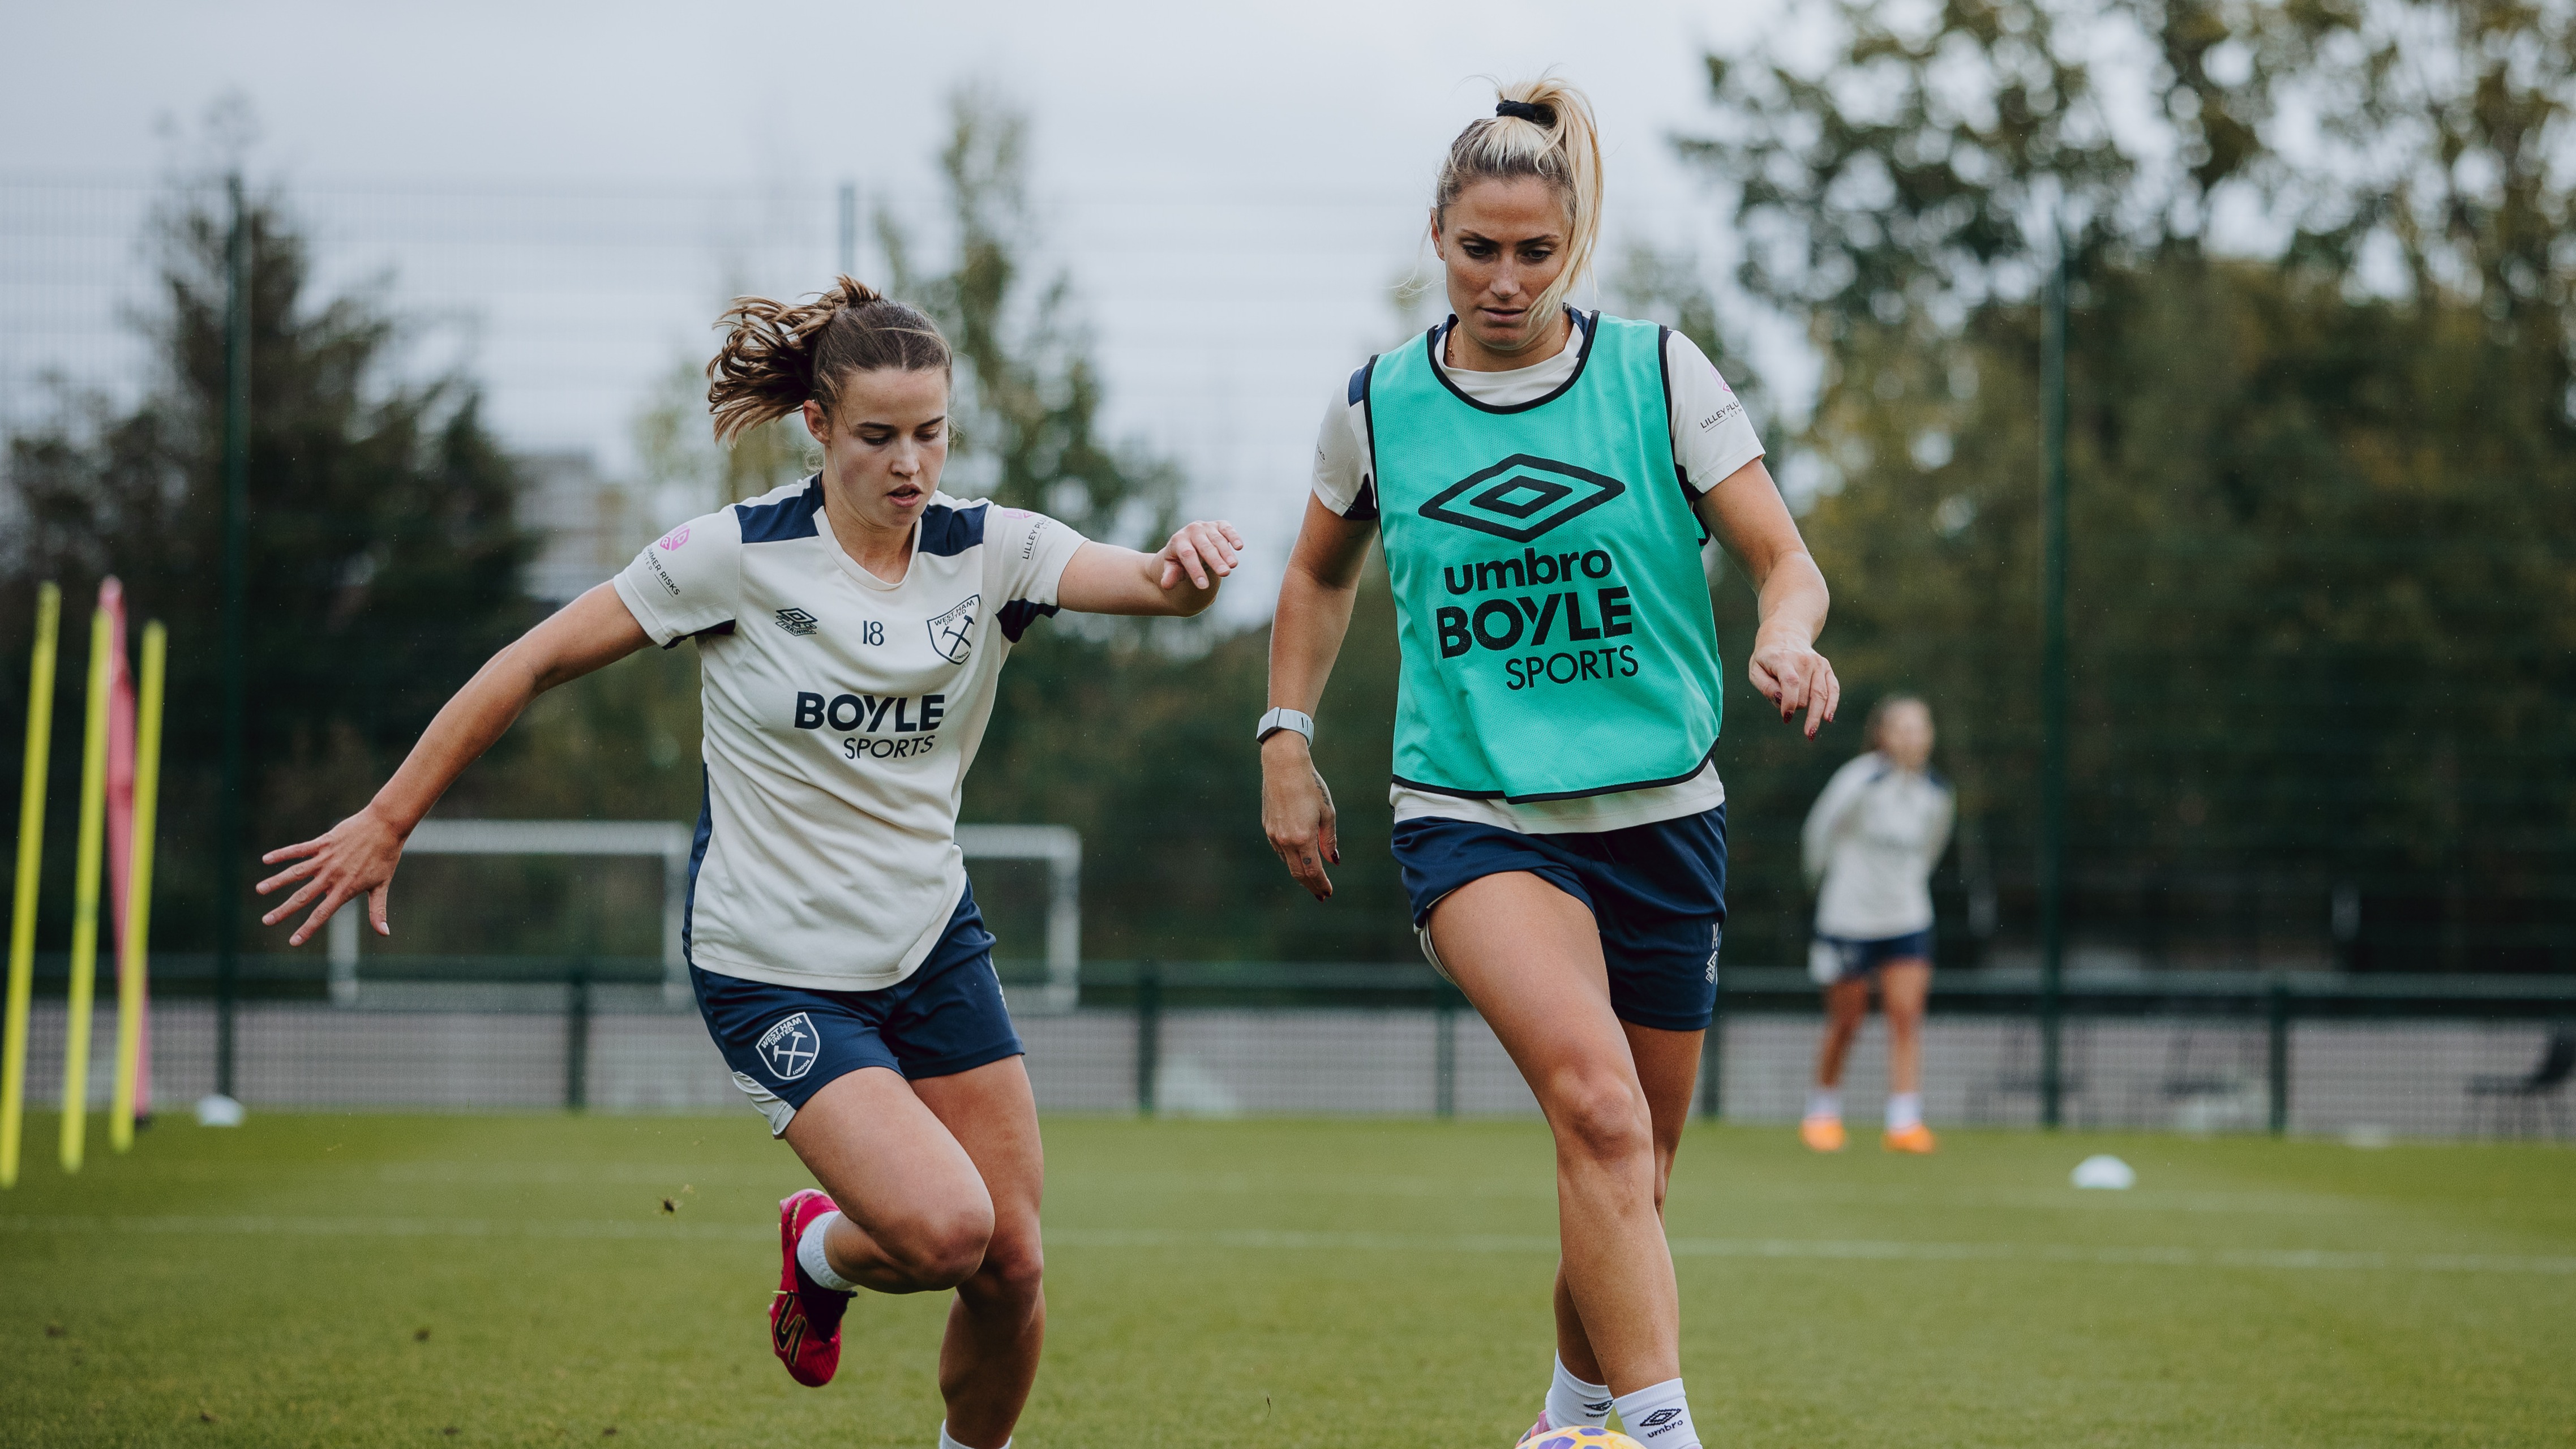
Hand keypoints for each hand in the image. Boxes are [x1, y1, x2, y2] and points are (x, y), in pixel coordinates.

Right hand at [255, 805, 406, 945]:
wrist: (386, 825)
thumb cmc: (386, 856)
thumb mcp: (382, 885)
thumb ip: (378, 910)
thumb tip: (384, 933)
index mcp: (345, 888)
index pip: (322, 913)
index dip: (308, 929)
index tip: (293, 942)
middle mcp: (332, 875)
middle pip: (303, 896)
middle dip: (284, 910)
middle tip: (266, 921)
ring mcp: (326, 858)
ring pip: (296, 872)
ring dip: (277, 881)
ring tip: (260, 889)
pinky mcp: (324, 842)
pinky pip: (299, 849)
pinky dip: (282, 854)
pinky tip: (266, 859)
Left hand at [1153, 520, 1243, 591]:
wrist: (1188, 542)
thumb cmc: (1180, 560)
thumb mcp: (1173, 568)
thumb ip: (1170, 575)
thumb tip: (1165, 585)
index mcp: (1178, 540)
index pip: (1188, 555)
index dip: (1195, 571)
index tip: (1203, 586)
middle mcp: (1192, 530)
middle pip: (1205, 547)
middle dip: (1215, 560)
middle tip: (1224, 573)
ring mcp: (1206, 526)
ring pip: (1217, 539)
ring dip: (1226, 552)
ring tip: (1233, 565)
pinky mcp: (1219, 525)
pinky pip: (1227, 529)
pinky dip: (1234, 536)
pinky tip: (1239, 547)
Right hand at [1260, 733, 1339, 899]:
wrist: (1283, 767)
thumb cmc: (1310, 786)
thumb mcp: (1327, 813)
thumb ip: (1329, 840)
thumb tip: (1334, 860)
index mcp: (1303, 838)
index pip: (1313, 871)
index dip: (1321, 884)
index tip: (1328, 893)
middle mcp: (1285, 840)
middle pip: (1298, 873)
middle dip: (1311, 886)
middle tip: (1321, 895)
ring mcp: (1274, 835)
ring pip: (1288, 862)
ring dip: (1301, 873)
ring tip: (1312, 879)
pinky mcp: (1268, 827)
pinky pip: (1280, 850)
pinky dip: (1291, 859)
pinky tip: (1299, 859)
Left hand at [1748, 630, 1840, 738]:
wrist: (1785, 634)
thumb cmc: (1767, 658)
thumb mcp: (1755, 669)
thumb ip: (1765, 686)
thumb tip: (1780, 699)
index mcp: (1783, 659)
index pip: (1791, 682)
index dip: (1790, 702)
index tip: (1786, 718)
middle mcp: (1804, 660)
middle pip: (1805, 693)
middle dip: (1796, 707)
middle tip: (1786, 713)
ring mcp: (1817, 663)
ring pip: (1820, 695)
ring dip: (1814, 715)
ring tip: (1809, 734)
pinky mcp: (1826, 667)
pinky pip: (1833, 688)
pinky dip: (1831, 704)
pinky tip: (1827, 719)